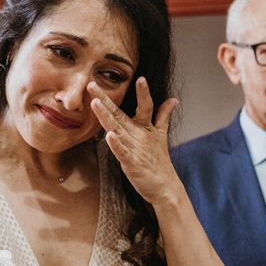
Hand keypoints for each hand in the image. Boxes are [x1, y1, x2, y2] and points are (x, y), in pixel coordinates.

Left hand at [88, 77, 180, 205]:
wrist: (165, 187)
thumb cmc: (159, 161)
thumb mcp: (161, 136)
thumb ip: (163, 116)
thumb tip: (173, 99)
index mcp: (145, 127)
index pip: (145, 106)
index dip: (143, 93)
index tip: (141, 78)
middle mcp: (139, 135)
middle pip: (120, 114)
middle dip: (106, 99)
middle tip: (91, 84)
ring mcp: (135, 149)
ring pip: (117, 129)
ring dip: (106, 117)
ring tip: (95, 103)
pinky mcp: (132, 163)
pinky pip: (122, 152)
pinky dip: (116, 145)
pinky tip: (109, 136)